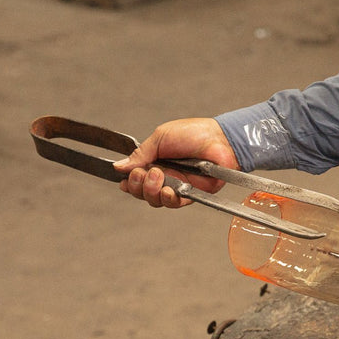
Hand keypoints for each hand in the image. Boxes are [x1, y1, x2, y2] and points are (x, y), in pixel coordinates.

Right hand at [113, 118, 239, 207]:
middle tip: (147, 172)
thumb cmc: (194, 134)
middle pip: (140, 193)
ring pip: (155, 201)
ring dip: (152, 190)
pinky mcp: (190, 195)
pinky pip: (174, 204)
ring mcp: (176, 186)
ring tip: (160, 175)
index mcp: (154, 161)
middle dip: (138, 185)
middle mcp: (163, 176)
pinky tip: (169, 190)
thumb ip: (140, 154)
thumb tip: (119, 167)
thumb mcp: (160, 138)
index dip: (129, 182)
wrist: (219, 140)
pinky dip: (168, 198)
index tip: (128, 177)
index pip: (134, 179)